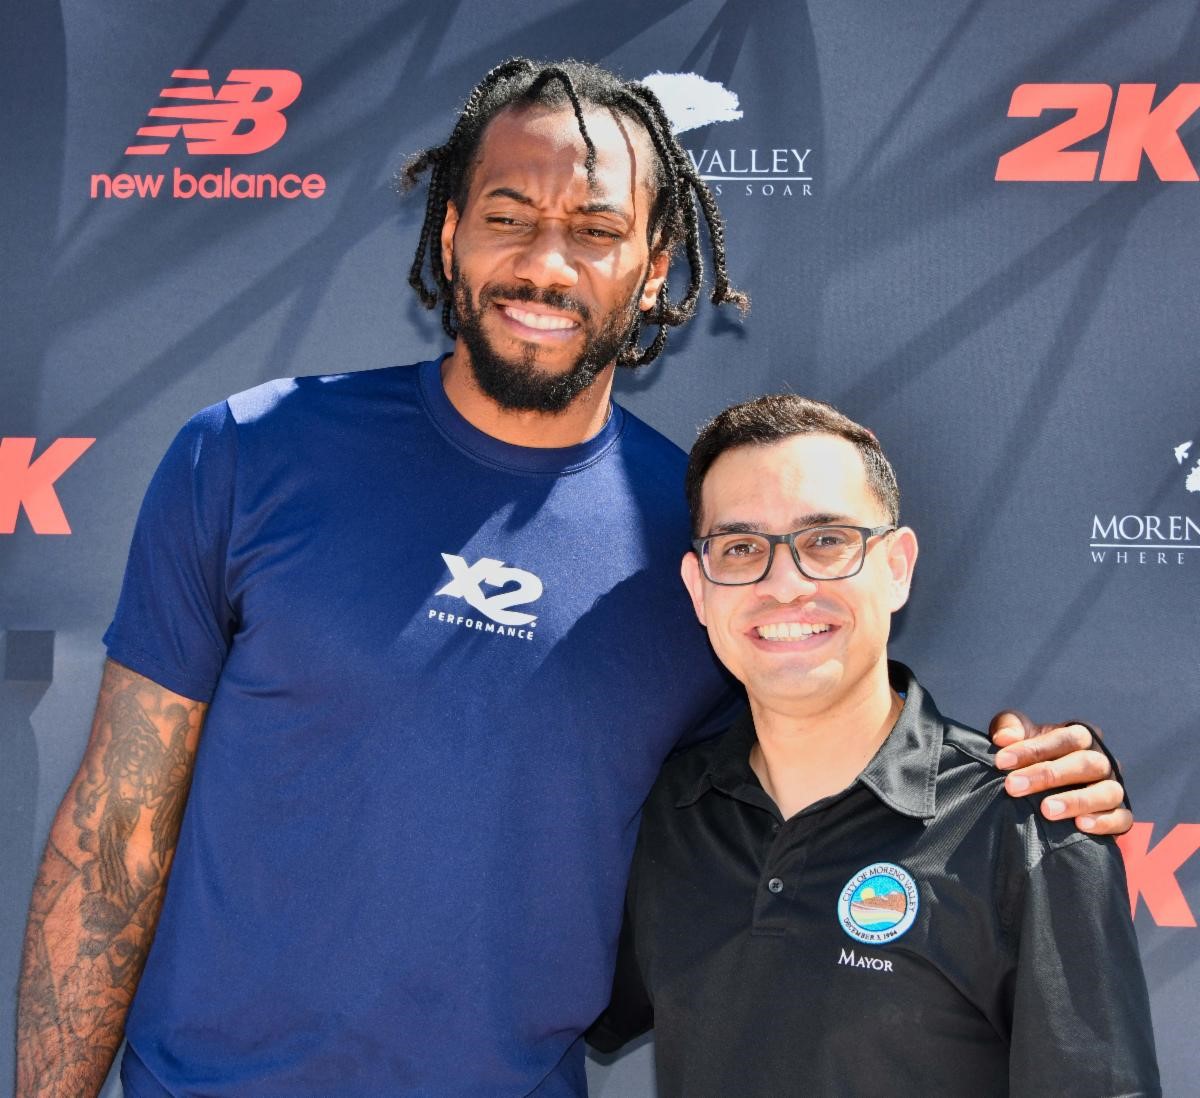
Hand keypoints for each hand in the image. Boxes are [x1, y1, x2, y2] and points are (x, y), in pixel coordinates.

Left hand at [989, 711, 1131, 835]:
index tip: (1002, 761)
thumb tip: (1004, 738)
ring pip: (1107, 791)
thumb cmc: (1027, 758)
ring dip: (1076, 800)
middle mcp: (1101, 761)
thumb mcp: (1014, 736)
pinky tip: (1080, 825)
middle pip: (1085, 763)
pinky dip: (1104, 822)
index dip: (1033, 748)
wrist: (1039, 795)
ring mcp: (1112, 788)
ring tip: (1046, 810)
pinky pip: (1122, 818)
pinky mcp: (1119, 816)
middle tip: (1013, 786)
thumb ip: (1008, 727)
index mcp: (1080, 737)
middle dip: (1048, 775)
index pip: (1065, 737)